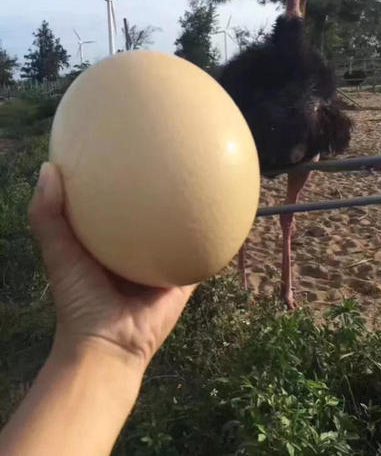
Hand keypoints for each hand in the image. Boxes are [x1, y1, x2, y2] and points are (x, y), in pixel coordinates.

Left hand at [29, 162, 194, 372]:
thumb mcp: (58, 253)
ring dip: (189, 207)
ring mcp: (163, 259)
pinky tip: (223, 207)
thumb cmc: (80, 299)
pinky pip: (201, 251)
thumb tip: (48, 167)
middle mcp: (137, 246)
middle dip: (160, 185)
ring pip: (180, 227)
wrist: (111, 345)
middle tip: (168, 148)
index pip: (115, 200)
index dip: (119, 176)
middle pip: (151, 210)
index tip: (123, 145)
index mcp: (109, 238)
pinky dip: (212, 234)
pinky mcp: (185, 274)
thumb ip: (48, 216)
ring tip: (201, 171)